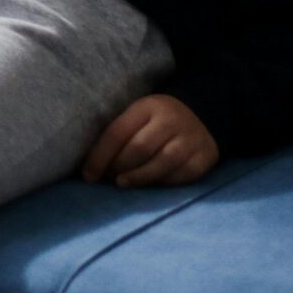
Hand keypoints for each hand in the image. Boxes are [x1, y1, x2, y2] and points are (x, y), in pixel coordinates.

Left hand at [81, 93, 219, 188]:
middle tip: (108, 178)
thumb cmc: (157, 122)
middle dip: (118, 167)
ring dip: (138, 178)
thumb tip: (92, 166)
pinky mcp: (204, 157)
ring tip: (123, 183)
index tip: (88, 175)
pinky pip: (180, 176)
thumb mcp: (138, 117)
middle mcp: (170, 121)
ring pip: (160, 163)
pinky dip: (161, 183)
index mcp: (147, 107)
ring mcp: (190, 139)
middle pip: (139, 148)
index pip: (117, 133)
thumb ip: (120, 136)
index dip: (100, 156)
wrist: (202, 116)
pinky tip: (150, 185)